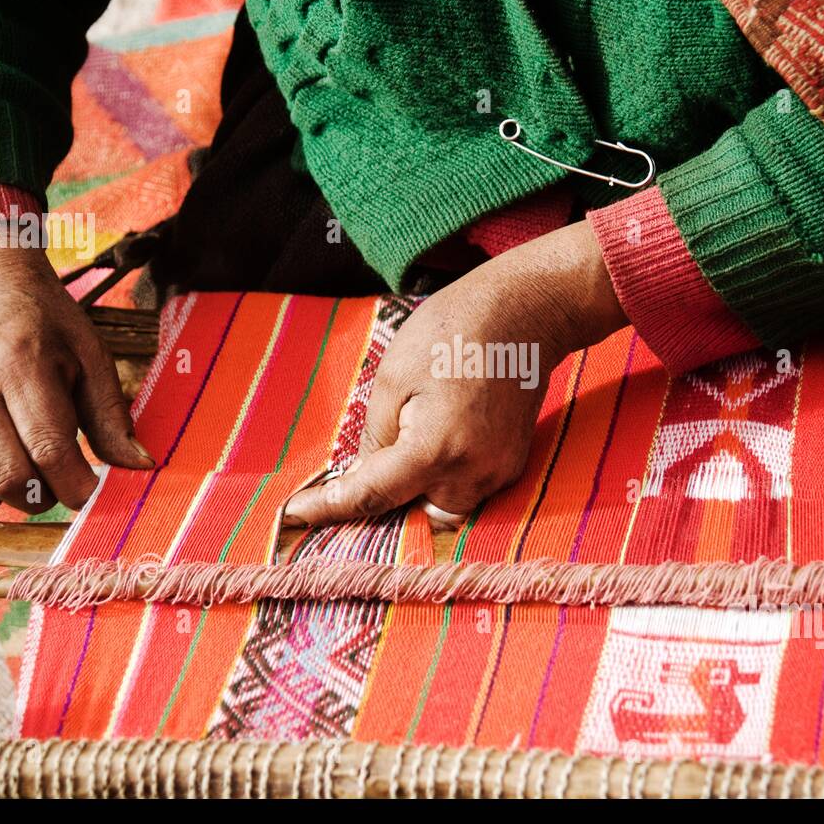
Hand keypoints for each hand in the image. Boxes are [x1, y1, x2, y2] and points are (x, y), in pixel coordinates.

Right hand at [0, 226, 153, 517]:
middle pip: (5, 472)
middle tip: (55, 487)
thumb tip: (139, 467)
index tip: (88, 491)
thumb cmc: (45, 325)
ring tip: (16, 486)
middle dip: (41, 496)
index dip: (75, 485)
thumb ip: (111, 416)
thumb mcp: (90, 356)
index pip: (48, 447)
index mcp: (22, 363)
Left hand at [284, 219, 626, 526]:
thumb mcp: (393, 376)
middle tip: (354, 474)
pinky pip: (468, 487)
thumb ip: (374, 437)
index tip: (295, 513)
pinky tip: (435, 438)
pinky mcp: (513, 463)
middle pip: (414, 512)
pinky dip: (444, 476)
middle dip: (386, 499)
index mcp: (435, 450)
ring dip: (417, 488)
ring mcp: (499, 470)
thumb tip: (362, 476)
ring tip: (402, 446)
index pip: (372, 497)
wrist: (528, 310)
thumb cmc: (454, 330)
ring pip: (443, 505)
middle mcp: (472, 472)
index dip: (329, 508)